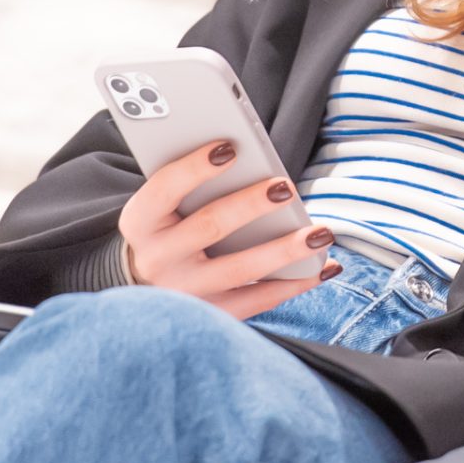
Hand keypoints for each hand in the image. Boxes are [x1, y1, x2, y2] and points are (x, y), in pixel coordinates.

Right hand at [117, 139, 340, 318]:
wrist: (142, 286)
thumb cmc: (165, 228)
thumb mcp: (160, 205)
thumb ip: (189, 182)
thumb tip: (240, 153)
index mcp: (140, 221)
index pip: (165, 188)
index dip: (195, 168)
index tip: (229, 147)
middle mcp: (157, 260)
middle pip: (210, 227)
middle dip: (250, 205)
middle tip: (285, 188)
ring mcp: (185, 293)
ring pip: (240, 269)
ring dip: (285, 250)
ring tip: (321, 233)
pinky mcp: (212, 315)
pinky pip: (259, 301)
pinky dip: (295, 284)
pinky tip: (324, 267)